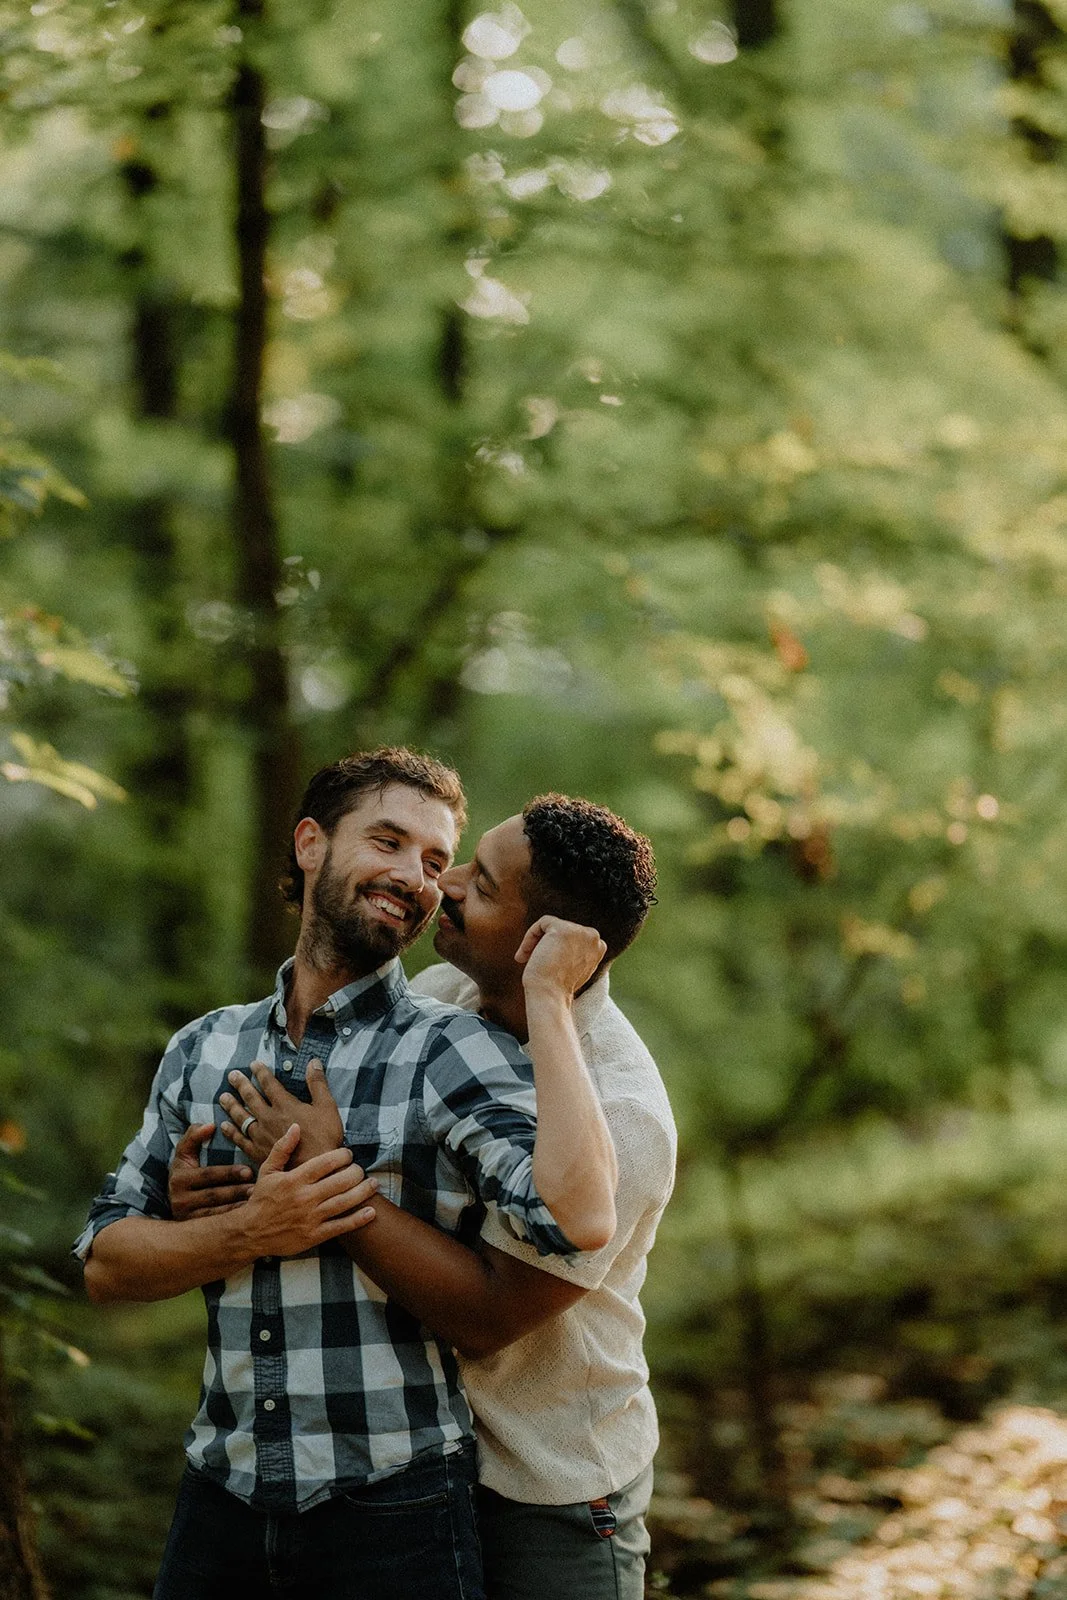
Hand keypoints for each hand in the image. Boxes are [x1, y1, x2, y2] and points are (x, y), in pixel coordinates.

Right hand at [169, 1124, 253, 1219]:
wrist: (175, 1198)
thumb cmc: (187, 1170)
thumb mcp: (185, 1152)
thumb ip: (194, 1135)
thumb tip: (209, 1125)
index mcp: (178, 1178)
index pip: (208, 1175)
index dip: (229, 1172)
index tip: (249, 1171)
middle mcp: (179, 1201)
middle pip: (214, 1196)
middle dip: (238, 1192)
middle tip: (259, 1188)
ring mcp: (186, 1218)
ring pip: (217, 1214)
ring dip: (239, 1208)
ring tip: (258, 1202)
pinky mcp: (194, 1230)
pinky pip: (217, 1227)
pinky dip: (234, 1223)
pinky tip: (250, 1217)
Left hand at [220, 1059, 343, 1166]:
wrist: (316, 1168)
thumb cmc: (324, 1138)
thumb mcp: (327, 1107)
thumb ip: (317, 1083)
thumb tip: (313, 1062)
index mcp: (284, 1105)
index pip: (269, 1084)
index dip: (261, 1072)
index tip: (253, 1064)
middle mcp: (269, 1117)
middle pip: (251, 1097)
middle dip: (241, 1084)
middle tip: (232, 1075)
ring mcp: (261, 1135)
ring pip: (242, 1117)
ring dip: (232, 1105)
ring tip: (223, 1097)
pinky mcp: (258, 1152)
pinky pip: (240, 1139)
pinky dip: (232, 1132)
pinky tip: (225, 1126)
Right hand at [239, 1125, 377, 1257]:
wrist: (251, 1232)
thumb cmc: (261, 1199)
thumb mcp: (267, 1170)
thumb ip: (282, 1148)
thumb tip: (296, 1126)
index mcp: (295, 1179)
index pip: (326, 1163)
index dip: (342, 1155)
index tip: (348, 1153)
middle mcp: (305, 1197)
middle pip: (340, 1181)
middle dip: (356, 1172)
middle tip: (360, 1169)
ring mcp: (311, 1218)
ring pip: (344, 1202)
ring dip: (363, 1192)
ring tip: (373, 1183)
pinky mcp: (314, 1235)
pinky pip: (341, 1227)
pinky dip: (358, 1219)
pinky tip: (371, 1211)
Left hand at [515, 916, 606, 999]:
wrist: (550, 995)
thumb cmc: (556, 987)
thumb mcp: (571, 967)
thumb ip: (571, 951)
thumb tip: (558, 942)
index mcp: (599, 947)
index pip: (574, 937)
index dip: (556, 948)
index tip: (545, 963)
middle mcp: (594, 937)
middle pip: (563, 929)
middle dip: (545, 943)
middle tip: (530, 960)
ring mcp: (581, 932)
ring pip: (552, 926)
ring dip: (536, 942)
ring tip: (525, 959)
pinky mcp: (563, 929)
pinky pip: (543, 923)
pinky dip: (530, 936)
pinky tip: (524, 955)